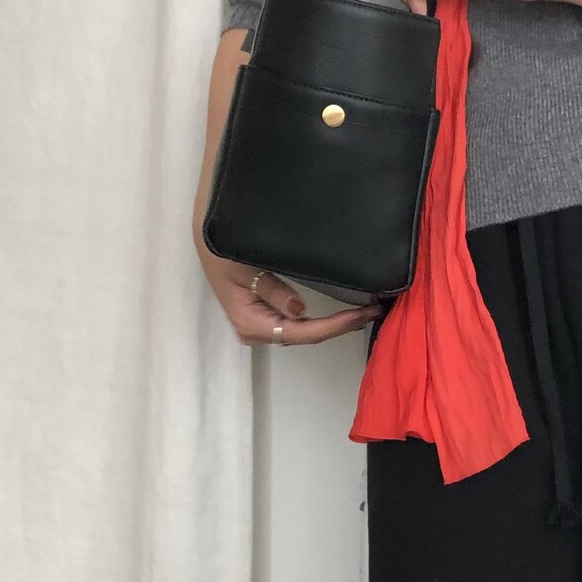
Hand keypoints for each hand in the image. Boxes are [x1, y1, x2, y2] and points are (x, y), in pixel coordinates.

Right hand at [198, 246, 380, 347]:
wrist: (207, 245)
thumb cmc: (224, 252)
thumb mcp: (247, 267)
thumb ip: (273, 289)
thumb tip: (299, 311)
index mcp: (251, 323)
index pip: (301, 332)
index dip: (334, 326)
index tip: (361, 315)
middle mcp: (257, 333)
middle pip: (306, 336)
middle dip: (340, 327)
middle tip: (373, 312)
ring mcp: (260, 328)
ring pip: (303, 333)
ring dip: (333, 325)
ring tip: (364, 314)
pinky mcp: (264, 320)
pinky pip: (297, 326)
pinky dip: (321, 322)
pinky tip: (341, 315)